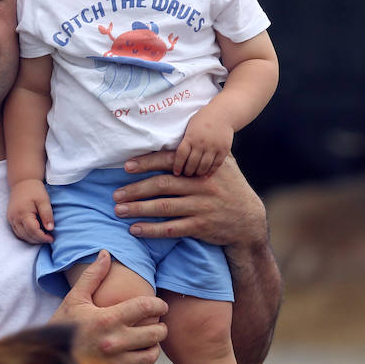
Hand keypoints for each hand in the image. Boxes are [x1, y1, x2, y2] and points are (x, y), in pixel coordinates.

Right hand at [7, 178, 53, 243]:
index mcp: (23, 213)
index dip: (43, 237)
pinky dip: (26, 236)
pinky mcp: (10, 219)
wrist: (22, 182)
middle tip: (49, 238)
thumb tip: (50, 229)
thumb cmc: (34, 190)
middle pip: (26, 236)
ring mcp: (11, 219)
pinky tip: (34, 234)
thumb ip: (47, 214)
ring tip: (42, 237)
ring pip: (21, 236)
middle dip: (38, 240)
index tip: (52, 238)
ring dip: (32, 239)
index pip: (33, 231)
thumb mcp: (44, 200)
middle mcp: (15, 218)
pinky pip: (17, 232)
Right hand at [50, 251, 167, 363]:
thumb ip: (92, 277)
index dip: (159, 304)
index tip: (160, 305)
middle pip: (155, 333)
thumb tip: (105, 253)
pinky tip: (138, 356)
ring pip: (152, 354)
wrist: (46, 361)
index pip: (145, 307)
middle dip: (160, 327)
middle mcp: (114, 342)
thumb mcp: (74, 300)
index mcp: (106, 319)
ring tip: (148, 341)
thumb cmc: (61, 329)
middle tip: (156, 323)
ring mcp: (116, 363)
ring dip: (154, 347)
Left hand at [116, 151, 267, 246]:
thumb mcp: (224, 166)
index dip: (146, 163)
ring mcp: (201, 207)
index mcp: (202, 168)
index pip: (170, 162)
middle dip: (135, 190)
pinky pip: (171, 229)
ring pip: (163, 208)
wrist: (249, 221)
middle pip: (162, 185)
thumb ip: (203, 152)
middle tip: (115, 194)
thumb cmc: (231, 189)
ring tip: (119, 211)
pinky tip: (135, 230)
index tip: (125, 166)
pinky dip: (151, 230)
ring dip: (138, 209)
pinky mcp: (201, 227)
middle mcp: (201, 186)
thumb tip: (182, 133)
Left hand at [174, 108, 233, 176]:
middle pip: (192, 163)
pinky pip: (216, 164)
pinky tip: (206, 175)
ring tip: (195, 175)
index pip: (181, 155)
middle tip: (186, 175)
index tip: (176, 172)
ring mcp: (213, 147)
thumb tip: (173, 153)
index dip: (178, 166)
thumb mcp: (190, 126)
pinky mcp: (223, 150)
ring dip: (198, 173)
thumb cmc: (203, 119)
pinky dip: (210, 171)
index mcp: (191, 137)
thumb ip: (185, 140)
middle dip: (187, 172)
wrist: (223, 113)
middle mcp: (201, 143)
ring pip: (203, 166)